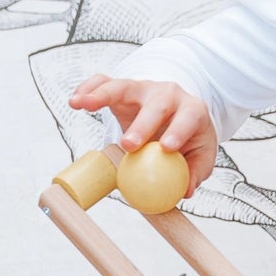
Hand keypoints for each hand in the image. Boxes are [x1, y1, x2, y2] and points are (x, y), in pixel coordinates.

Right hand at [67, 76, 218, 188]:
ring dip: (103, 94)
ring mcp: (144, 89)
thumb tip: (184, 192)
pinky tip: (76, 100)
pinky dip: (89, 89)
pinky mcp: (124, 89)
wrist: (176, 117)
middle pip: (156, 105)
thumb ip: (194, 174)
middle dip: (141, 124)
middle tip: (128, 145)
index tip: (167, 148)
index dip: (179, 130)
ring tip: (83, 103)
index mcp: (190, 110)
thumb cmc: (189, 140)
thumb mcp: (200, 157)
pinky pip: (104, 83)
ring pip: (125, 86)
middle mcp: (168, 95)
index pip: (187, 117)